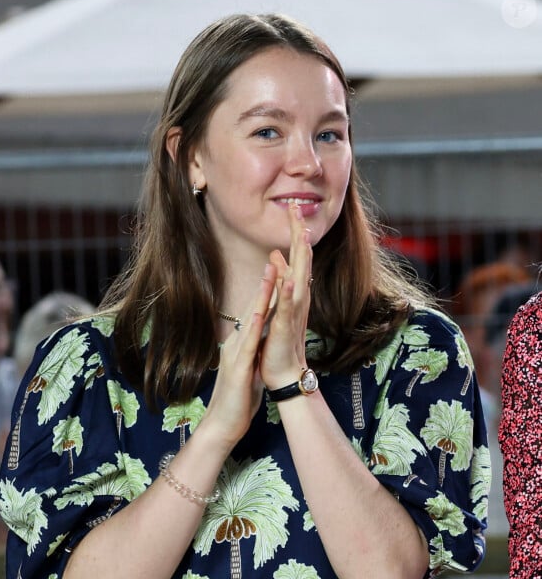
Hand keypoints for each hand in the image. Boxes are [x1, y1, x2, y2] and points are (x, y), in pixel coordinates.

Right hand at [201, 269, 274, 449]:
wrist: (222, 425)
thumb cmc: (238, 400)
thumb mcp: (250, 370)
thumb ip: (254, 354)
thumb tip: (263, 343)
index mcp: (242, 345)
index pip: (256, 313)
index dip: (267, 292)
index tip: (278, 270)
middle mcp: (236, 345)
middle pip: (252, 309)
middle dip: (264, 284)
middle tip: (275, 257)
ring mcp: (235, 355)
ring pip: (250, 320)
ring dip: (259, 296)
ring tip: (270, 272)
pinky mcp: (239, 370)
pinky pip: (248, 345)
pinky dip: (255, 327)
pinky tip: (261, 312)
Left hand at [259, 203, 312, 390]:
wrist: (284, 372)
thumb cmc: (280, 340)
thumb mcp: (277, 303)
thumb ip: (279, 279)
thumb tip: (276, 256)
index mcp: (295, 291)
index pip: (297, 255)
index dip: (295, 231)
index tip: (292, 205)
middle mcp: (299, 297)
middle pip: (302, 260)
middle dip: (299, 233)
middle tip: (296, 206)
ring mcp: (293, 312)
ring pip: (299, 279)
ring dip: (301, 258)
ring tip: (302, 234)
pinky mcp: (285, 327)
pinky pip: (287, 308)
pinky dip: (289, 293)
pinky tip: (290, 279)